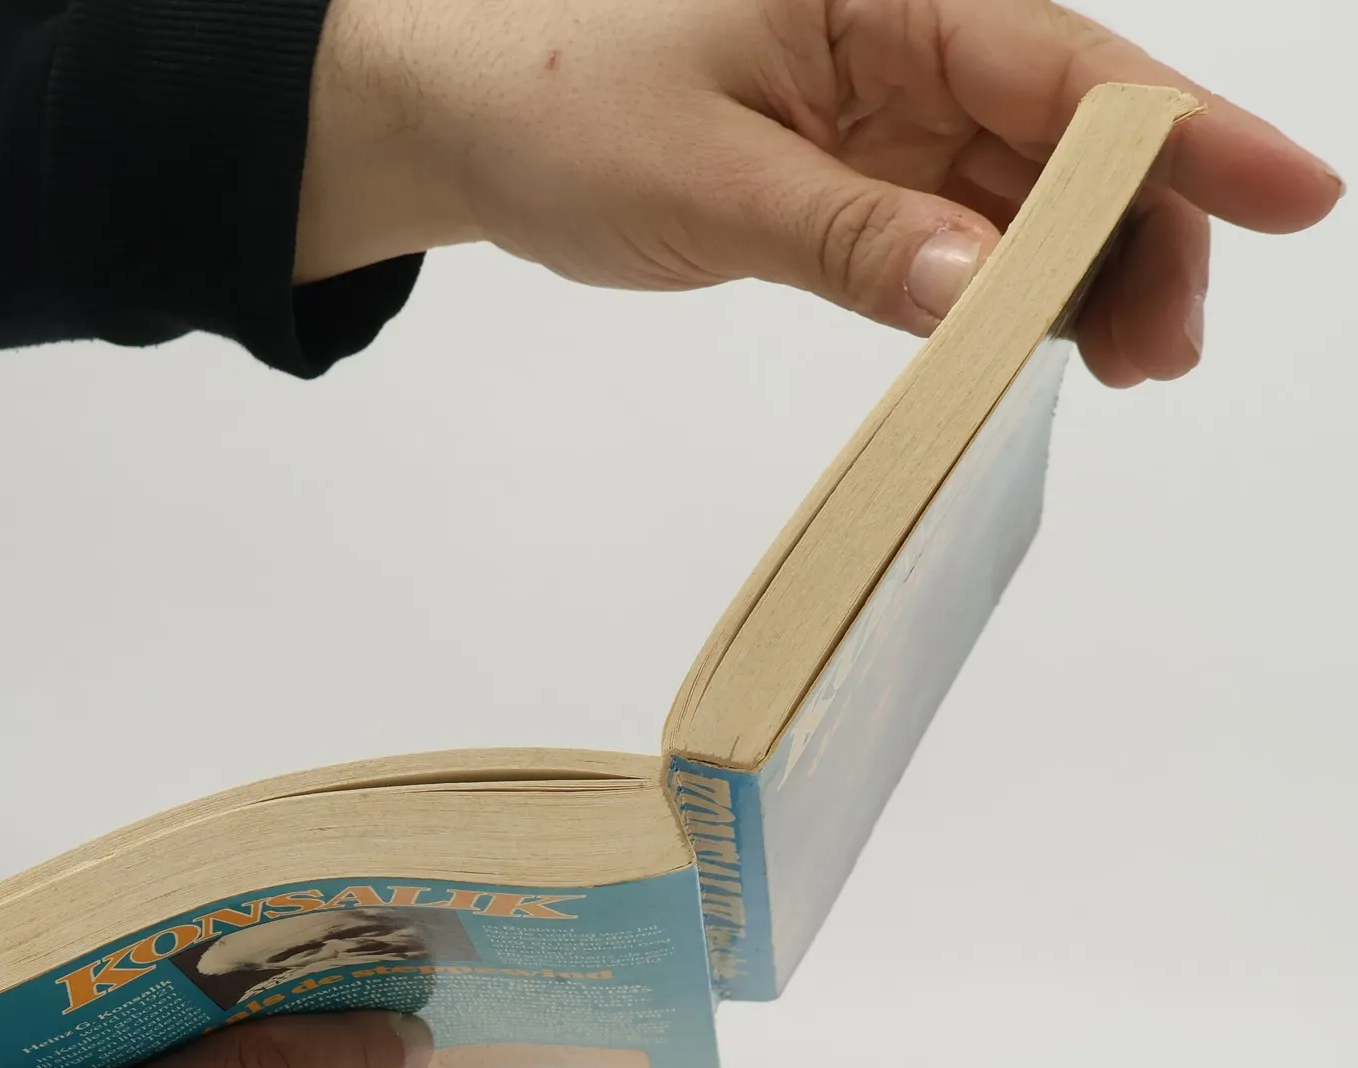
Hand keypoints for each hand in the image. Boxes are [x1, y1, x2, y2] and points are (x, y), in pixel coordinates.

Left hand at [297, 0, 1342, 384]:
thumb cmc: (557, 106)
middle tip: (1162, 353)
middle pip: (1068, 130)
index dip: (1185, 135)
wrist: (461, 118)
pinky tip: (1035, 341)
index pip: (1062, 63)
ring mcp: (879, 102)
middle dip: (1137, 233)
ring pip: (1024, 184)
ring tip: (1123, 366)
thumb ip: (851, 235)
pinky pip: (956, 221)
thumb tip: (985, 291)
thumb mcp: (706, 177)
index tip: (1293, 198)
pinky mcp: (850, 166)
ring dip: (1079, 272)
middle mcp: (900, 32)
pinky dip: (999, 283)